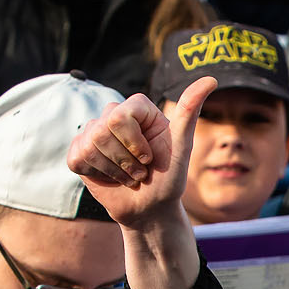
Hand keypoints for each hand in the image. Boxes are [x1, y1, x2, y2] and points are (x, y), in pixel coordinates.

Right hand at [67, 77, 215, 234]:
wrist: (151, 209)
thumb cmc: (170, 178)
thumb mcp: (181, 146)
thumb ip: (189, 112)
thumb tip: (211, 79)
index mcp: (137, 107)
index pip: (119, 116)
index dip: (134, 143)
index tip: (149, 157)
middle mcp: (114, 115)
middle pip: (102, 130)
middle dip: (125, 160)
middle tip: (140, 171)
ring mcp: (94, 132)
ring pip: (89, 145)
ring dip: (114, 170)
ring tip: (129, 176)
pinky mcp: (80, 151)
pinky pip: (77, 158)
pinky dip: (98, 175)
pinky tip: (111, 177)